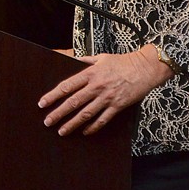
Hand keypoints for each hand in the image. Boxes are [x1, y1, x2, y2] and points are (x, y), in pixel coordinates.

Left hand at [37, 44, 171, 135]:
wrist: (145, 68)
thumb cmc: (123, 61)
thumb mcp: (101, 57)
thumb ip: (84, 61)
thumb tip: (71, 60)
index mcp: (90, 73)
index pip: (67, 86)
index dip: (53, 95)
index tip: (42, 103)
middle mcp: (96, 86)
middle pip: (73, 102)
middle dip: (58, 113)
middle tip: (47, 122)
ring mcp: (107, 98)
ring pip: (86, 114)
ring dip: (72, 124)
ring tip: (61, 131)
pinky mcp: (117, 106)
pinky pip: (103, 119)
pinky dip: (93, 127)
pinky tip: (84, 132)